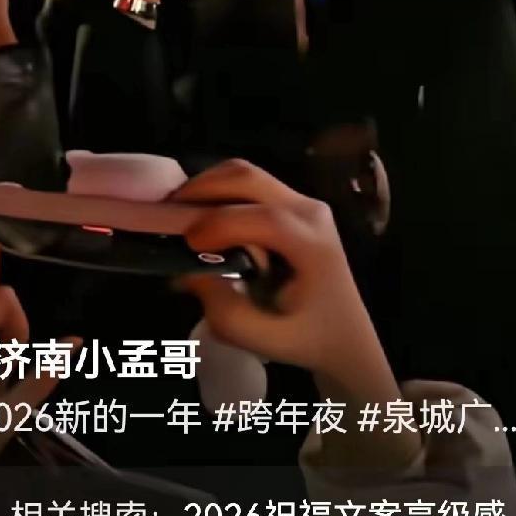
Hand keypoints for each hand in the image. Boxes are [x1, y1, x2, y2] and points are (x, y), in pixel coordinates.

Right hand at [172, 160, 399, 407]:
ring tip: (179, 212)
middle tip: (166, 213)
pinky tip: (200, 215)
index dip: (222, 224)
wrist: (348, 335)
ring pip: (248, 174)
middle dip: (203, 188)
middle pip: (251, 178)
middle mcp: (310, 212)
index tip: (187, 242)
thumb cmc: (310, 339)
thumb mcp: (266, 341)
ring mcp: (304, 203)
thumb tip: (189, 274)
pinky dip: (220, 192)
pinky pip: (252, 185)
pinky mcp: (294, 204)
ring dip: (209, 186)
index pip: (265, 218)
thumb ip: (227, 314)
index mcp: (313, 244)